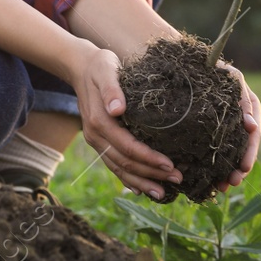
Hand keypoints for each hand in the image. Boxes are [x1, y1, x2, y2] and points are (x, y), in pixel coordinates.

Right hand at [63, 39, 182, 199]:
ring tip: (163, 193)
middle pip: (124, 163)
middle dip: (151, 174)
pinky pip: (114, 164)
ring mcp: (96, 141)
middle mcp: (95, 136)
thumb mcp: (107, 70)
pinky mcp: (100, 142)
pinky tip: (142, 189)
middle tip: (178, 180)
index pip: (127, 147)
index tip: (170, 165)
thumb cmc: (101, 66)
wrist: (82, 67)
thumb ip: (112, 89)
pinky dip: (128, 179)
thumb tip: (117, 108)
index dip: (148, 159)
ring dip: (141, 182)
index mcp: (99, 122)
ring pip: (119, 168)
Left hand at [215, 60, 260, 193]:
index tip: (243, 167)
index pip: (253, 133)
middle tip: (233, 182)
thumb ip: (242, 99)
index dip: (250, 151)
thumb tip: (252, 127)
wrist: (187, 62)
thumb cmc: (210, 66)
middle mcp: (240, 118)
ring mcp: (226, 125)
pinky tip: (211, 182)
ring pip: (231, 153)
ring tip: (222, 187)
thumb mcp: (231, 78)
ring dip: (229, 171)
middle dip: (240, 167)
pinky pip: (217, 152)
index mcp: (248, 105)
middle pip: (244, 147)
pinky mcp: (211, 131)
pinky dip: (216, 167)